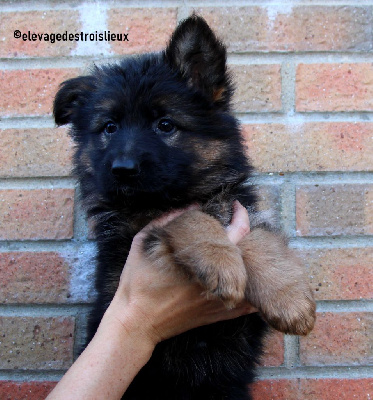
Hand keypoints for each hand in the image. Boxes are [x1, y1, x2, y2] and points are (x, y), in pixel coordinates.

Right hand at [105, 201, 255, 346]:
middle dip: (248, 237)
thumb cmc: (137, 282)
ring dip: (252, 265)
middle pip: (246, 255)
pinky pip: (245, 306)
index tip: (237, 206)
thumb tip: (192, 206)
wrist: (136, 323)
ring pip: (251, 280)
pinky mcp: (216, 315)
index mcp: (200, 258)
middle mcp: (216, 279)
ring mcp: (219, 299)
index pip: (233, 232)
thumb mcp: (143, 243)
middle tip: (241, 225)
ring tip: (249, 251)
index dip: (240, 215)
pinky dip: (252, 294)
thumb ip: (166, 221)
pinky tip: (254, 284)